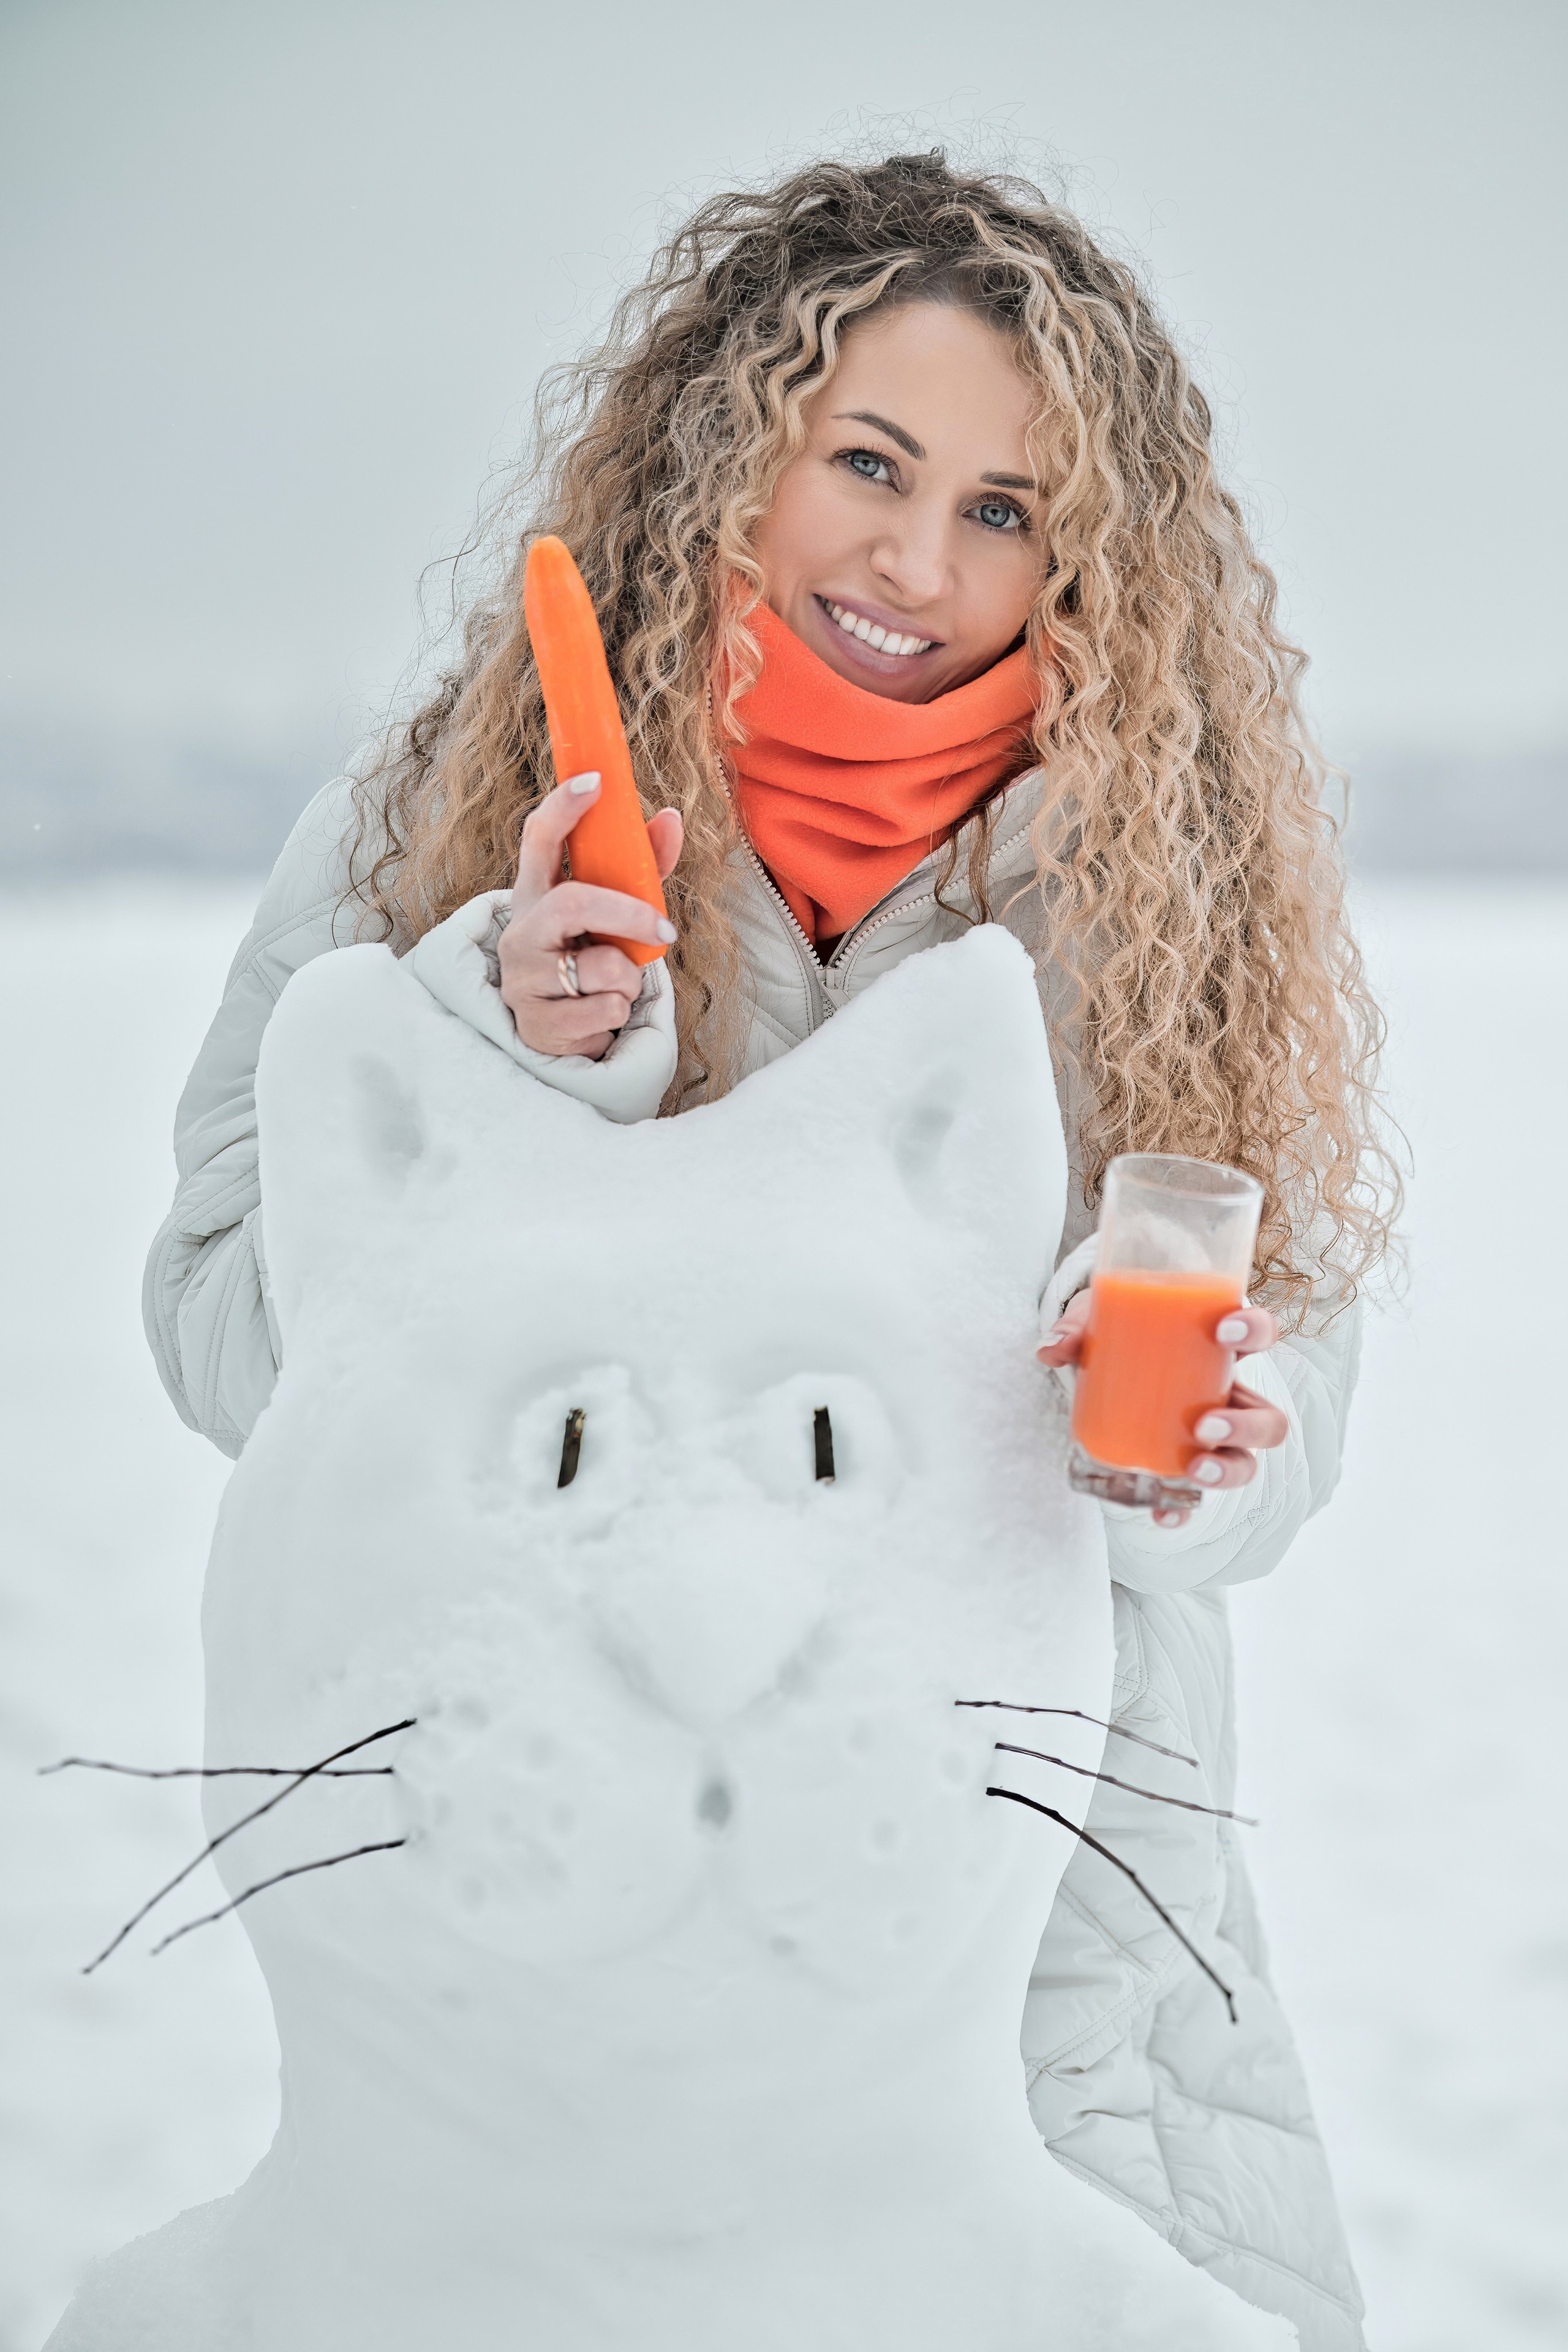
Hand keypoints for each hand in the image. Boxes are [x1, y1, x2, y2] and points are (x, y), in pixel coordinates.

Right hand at [498, 772, 682, 1059]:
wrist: (562, 1033)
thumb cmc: (589, 958)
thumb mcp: (612, 915)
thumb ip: (640, 869)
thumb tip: (671, 816)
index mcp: (534, 895)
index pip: (537, 839)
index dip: (564, 808)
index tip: (596, 781)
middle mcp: (520, 932)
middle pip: (574, 903)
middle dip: (628, 914)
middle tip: (663, 929)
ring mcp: (522, 979)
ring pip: (601, 967)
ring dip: (627, 980)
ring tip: (613, 986)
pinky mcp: (537, 1024)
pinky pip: (604, 1010)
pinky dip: (618, 1013)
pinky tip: (598, 1014)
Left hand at [1037, 1292, 1286, 1528]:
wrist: (1100, 1358)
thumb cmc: (1114, 1330)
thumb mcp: (1096, 1320)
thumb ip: (1076, 1329)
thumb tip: (1049, 1348)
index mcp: (1216, 1348)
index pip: (1259, 1334)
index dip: (1256, 1330)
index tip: (1224, 1331)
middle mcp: (1226, 1396)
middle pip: (1267, 1417)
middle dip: (1247, 1425)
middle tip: (1204, 1425)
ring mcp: (1210, 1437)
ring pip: (1245, 1461)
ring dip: (1228, 1471)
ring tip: (1195, 1470)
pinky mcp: (1181, 1464)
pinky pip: (1194, 1496)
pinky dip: (1183, 1509)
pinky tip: (1164, 1515)